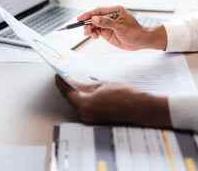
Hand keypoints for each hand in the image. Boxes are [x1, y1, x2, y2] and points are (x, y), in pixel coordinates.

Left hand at [55, 75, 171, 126]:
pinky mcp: (96, 120)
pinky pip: (85, 109)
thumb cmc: (125, 96)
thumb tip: (74, 83)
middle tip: (66, 78)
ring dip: (76, 95)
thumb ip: (85, 85)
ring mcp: (91, 119)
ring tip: (77, 84)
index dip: (61, 83)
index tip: (59, 76)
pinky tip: (86, 93)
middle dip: (68, 89)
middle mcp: (86, 114)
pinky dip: (83, 101)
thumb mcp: (102, 85)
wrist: (139, 108)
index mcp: (85, 104)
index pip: (67, 93)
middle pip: (71, 100)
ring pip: (78, 105)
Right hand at [77, 5, 166, 50]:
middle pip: (94, 17)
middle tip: (85, 31)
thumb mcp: (121, 27)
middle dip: (88, 24)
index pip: (98, 11)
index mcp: (115, 10)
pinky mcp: (107, 32)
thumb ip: (107, 23)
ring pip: (94, 25)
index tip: (80, 18)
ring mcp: (108, 24)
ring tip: (91, 35)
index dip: (88, 14)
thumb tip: (94, 19)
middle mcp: (110, 16)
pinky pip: (97, 31)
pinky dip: (93, 33)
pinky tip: (95, 37)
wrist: (141, 42)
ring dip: (90, 29)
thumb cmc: (135, 32)